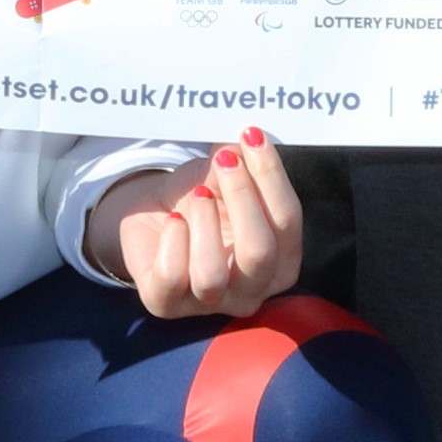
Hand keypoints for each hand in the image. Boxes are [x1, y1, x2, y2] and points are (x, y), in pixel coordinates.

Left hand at [98, 130, 305, 314]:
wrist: (154, 216)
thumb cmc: (200, 200)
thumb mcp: (224, 178)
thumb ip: (241, 164)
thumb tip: (247, 141)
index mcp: (281, 262)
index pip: (288, 222)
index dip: (271, 178)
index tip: (252, 137)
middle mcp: (252, 290)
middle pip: (258, 252)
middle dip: (242, 197)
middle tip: (225, 160)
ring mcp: (210, 303)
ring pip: (211, 274)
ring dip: (204, 223)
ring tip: (198, 195)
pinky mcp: (166, 304)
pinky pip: (171, 278)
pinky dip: (172, 241)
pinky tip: (173, 220)